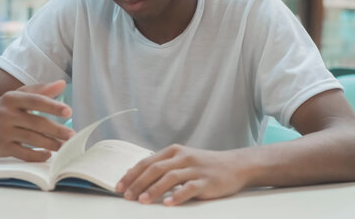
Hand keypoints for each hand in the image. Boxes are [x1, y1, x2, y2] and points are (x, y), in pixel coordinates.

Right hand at [0, 80, 74, 161]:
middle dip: (57, 130)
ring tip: (64, 145)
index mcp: (12, 98)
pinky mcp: (1, 148)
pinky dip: (37, 155)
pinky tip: (47, 154)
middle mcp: (6, 114)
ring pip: (32, 139)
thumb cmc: (2, 108)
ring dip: (51, 144)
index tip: (68, 112)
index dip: (53, 106)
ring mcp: (3, 132)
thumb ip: (40, 90)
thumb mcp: (18, 95)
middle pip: (37, 123)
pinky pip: (23, 154)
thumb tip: (62, 83)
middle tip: (72, 134)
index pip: (35, 100)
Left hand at [115, 144, 246, 205]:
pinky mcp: (206, 181)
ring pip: (170, 177)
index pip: (147, 162)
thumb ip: (163, 165)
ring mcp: (195, 169)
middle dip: (138, 182)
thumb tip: (138, 176)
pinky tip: (169, 203)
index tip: (119, 185)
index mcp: (173, 151)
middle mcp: (182, 157)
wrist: (235, 165)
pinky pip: (190, 188)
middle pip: (155, 168)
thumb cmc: (205, 165)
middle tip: (127, 195)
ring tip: (142, 201)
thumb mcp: (182, 159)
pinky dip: (178, 196)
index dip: (132, 174)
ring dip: (154, 189)